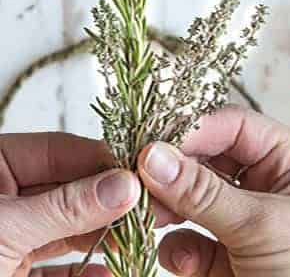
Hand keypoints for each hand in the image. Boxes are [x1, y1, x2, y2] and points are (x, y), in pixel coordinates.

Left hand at [0, 132, 140, 276]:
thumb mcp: (8, 228)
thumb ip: (67, 207)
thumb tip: (124, 185)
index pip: (57, 151)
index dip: (102, 160)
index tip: (141, 171)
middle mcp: (5, 198)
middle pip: (70, 190)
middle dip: (110, 201)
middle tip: (149, 208)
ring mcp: (10, 235)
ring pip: (68, 227)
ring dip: (103, 236)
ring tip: (134, 240)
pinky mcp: (12, 270)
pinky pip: (56, 267)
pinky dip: (82, 271)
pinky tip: (106, 273)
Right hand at [136, 104, 289, 276]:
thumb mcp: (261, 228)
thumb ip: (205, 191)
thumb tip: (153, 154)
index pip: (240, 125)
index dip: (197, 129)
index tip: (156, 143)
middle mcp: (266, 184)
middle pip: (207, 157)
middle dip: (175, 170)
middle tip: (144, 179)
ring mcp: (241, 214)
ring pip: (190, 193)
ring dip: (167, 204)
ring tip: (153, 216)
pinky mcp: (220, 247)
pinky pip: (187, 234)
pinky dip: (177, 246)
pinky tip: (184, 262)